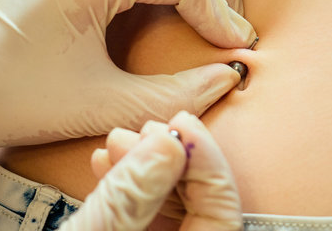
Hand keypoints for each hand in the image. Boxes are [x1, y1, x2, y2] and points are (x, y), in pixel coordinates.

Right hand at [59, 111, 241, 230]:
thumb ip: (129, 199)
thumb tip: (168, 144)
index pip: (223, 206)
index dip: (207, 158)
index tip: (184, 123)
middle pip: (197, 198)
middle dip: (172, 156)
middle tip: (150, 128)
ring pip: (166, 200)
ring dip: (144, 163)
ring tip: (119, 139)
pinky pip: (139, 209)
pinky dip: (126, 181)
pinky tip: (108, 159)